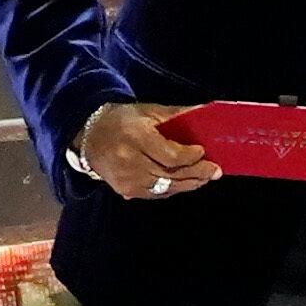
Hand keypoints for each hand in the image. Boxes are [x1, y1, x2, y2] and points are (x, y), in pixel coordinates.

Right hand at [74, 101, 218, 199]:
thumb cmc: (122, 120)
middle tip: (215, 171)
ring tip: (206, 178)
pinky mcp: (126, 191)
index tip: (203, 151)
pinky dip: (174, 189)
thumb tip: (206, 112)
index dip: (190, 157)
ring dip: (189, 184)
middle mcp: (131, 162)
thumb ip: (177, 115)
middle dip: (197, 174)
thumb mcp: (148, 111)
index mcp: (136, 138)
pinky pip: (157, 194)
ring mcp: (128, 180)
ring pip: (166, 188)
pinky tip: (186, 183)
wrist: (89, 137)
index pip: (170, 156)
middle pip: (171, 174)